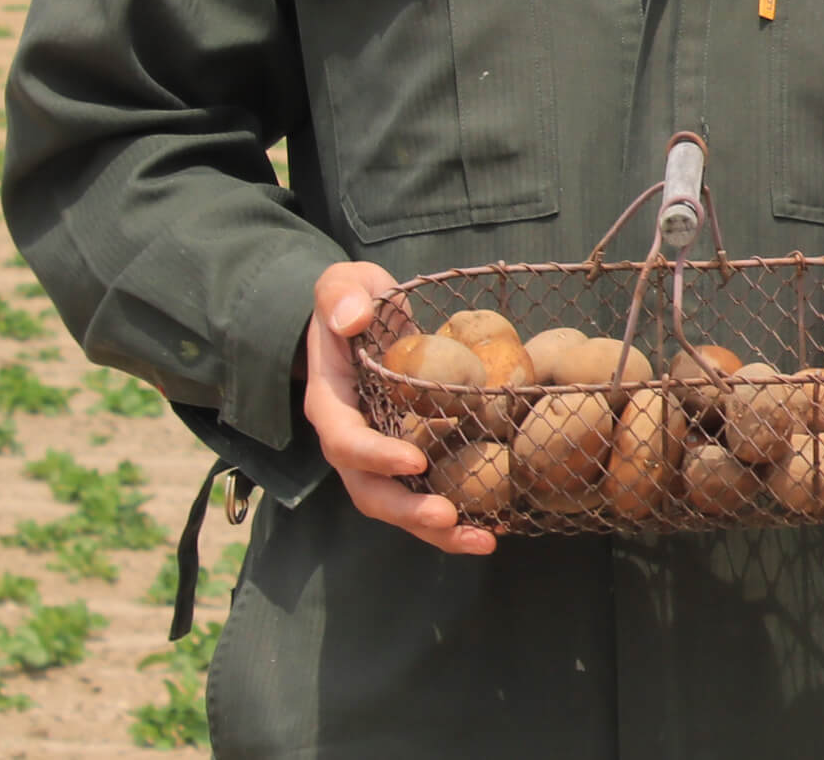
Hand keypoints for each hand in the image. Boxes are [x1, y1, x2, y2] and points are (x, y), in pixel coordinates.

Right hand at [302, 260, 496, 556]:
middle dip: (407, 510)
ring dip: (435, 530)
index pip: (344, 440)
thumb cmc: (354, 299)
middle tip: (448, 517)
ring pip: (397, 505)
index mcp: (330, 401)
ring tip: (482, 541)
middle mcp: (350, 438)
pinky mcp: (407, 455)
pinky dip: (452, 519)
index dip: (374, 456)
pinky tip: (492, 530)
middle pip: (369, 490)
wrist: (363, 316)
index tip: (414, 461)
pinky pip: (424, 494)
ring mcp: (378, 453)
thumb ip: (341, 295)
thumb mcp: (343, 282)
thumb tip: (351, 320)